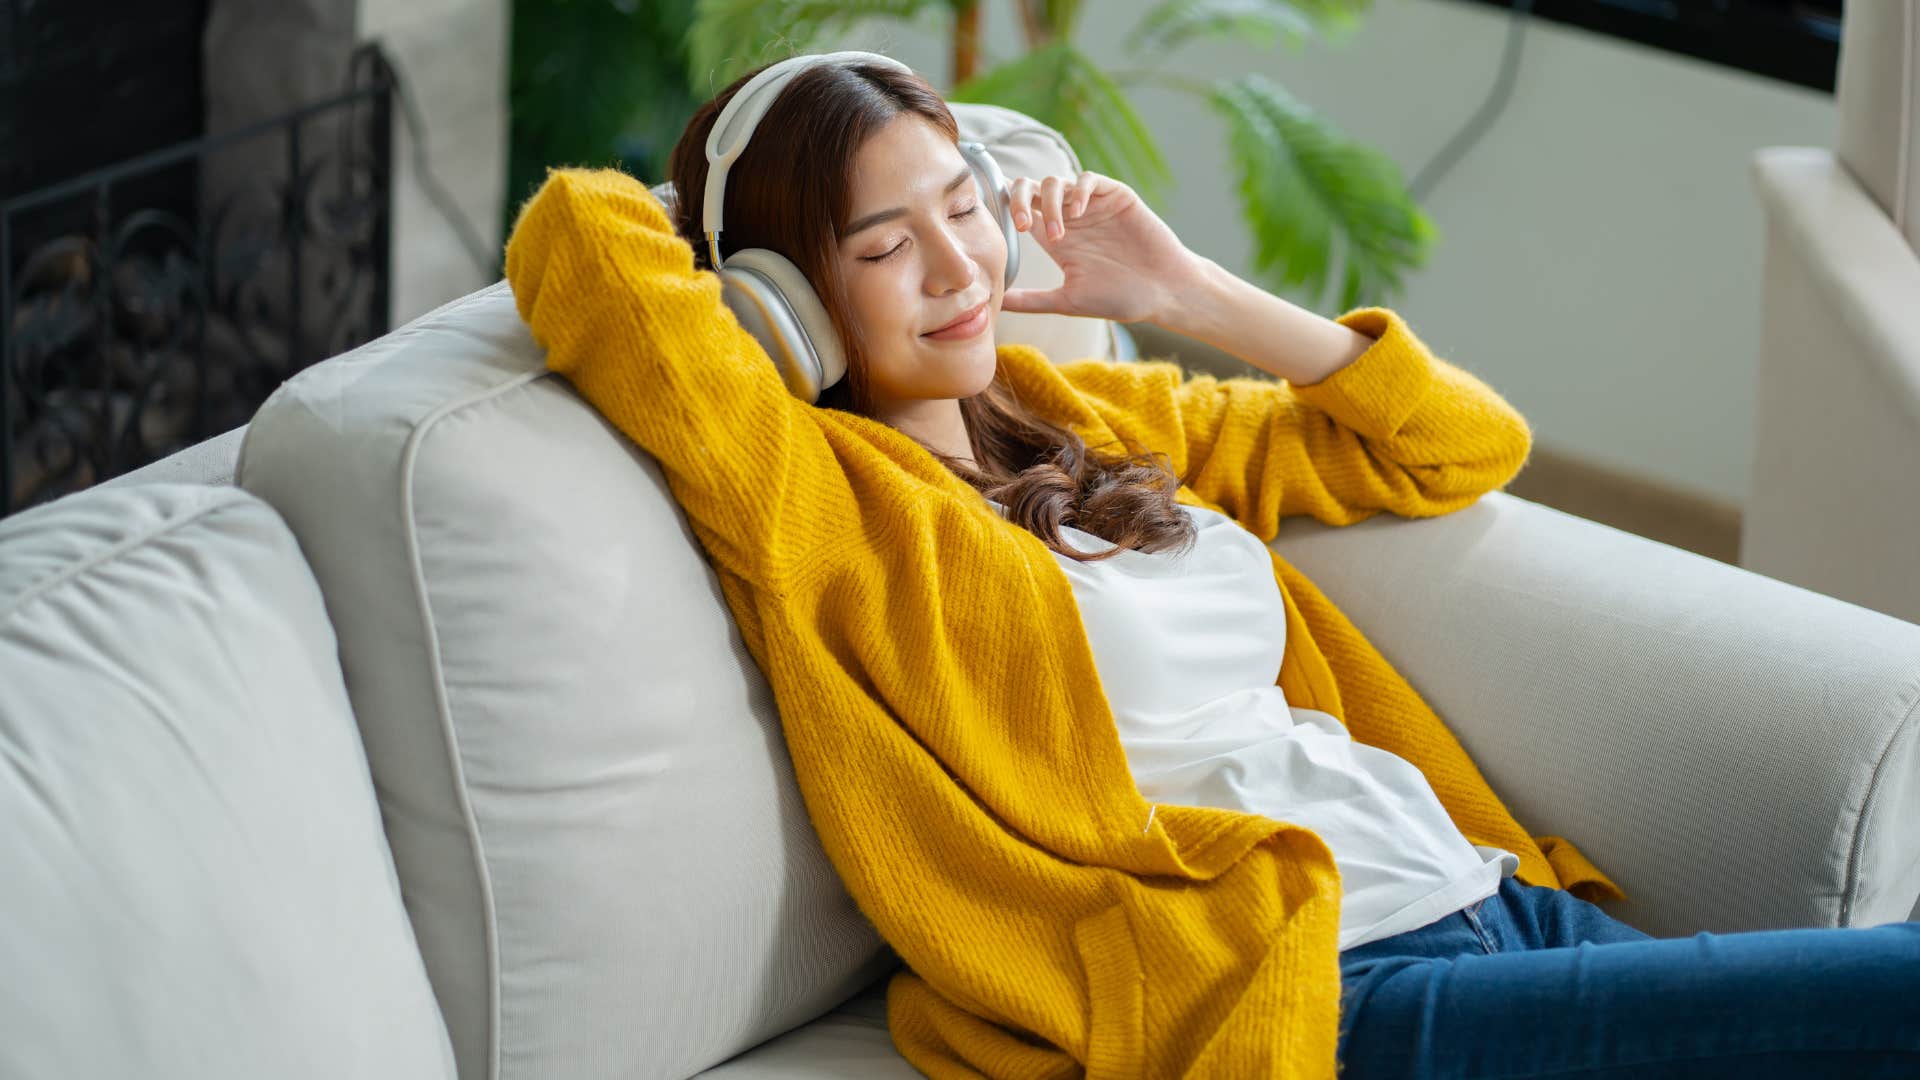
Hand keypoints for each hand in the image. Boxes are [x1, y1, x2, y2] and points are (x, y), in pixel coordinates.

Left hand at [999, 171, 1207, 325]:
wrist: (1164, 292)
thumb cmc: (1120, 299)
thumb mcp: (1068, 301)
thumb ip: (1033, 300)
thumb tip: (997, 304)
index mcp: (1054, 238)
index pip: (1020, 210)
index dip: (1005, 210)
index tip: (1002, 229)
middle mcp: (1069, 218)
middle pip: (1030, 188)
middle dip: (1018, 199)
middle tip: (1021, 225)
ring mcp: (1092, 205)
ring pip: (1054, 181)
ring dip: (1049, 203)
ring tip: (1058, 235)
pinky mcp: (1115, 196)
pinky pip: (1088, 179)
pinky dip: (1077, 190)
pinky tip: (1077, 213)